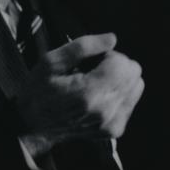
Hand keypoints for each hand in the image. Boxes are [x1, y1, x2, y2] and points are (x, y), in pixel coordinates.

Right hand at [15, 33, 143, 153]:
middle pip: (134, 73)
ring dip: (120, 80)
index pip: (122, 63)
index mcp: (89, 93)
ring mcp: (111, 123)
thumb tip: (112, 39)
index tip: (89, 63)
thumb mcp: (50, 62)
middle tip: (92, 72)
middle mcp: (104, 110)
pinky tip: (99, 97)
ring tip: (95, 84)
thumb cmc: (38, 92)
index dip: (107, 56)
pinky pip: (131, 101)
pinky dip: (119, 95)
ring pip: (137, 86)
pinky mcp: (114, 129)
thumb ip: (83, 47)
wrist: (32, 126)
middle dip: (116, 66)